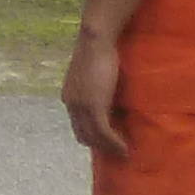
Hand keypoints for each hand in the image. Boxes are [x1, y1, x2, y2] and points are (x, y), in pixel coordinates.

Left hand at [61, 30, 129, 160]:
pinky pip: (104, 133)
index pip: (78, 126)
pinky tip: (125, 148)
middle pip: (83, 136)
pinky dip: (114, 144)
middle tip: (118, 152)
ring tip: (124, 153)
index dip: (93, 137)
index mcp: (69, 97)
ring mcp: (81, 107)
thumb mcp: (94, 76)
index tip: (108, 143)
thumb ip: (96, 91)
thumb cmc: (98, 52)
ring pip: (94, 138)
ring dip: (109, 148)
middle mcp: (71, 105)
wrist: (95, 40)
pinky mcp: (94, 107)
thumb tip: (109, 103)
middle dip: (100, 146)